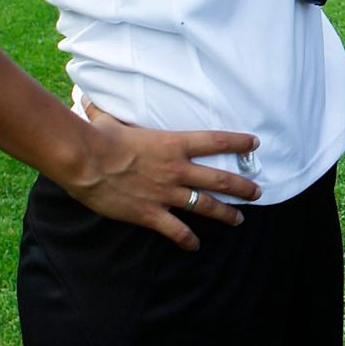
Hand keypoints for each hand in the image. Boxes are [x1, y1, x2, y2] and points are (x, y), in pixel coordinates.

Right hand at [67, 103, 262, 250]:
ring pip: (206, 205)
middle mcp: (177, 169)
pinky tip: (194, 246)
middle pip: (220, 179)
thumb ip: (106, 112)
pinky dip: (187, 239)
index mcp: (174, 144)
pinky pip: (176, 230)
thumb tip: (87, 100)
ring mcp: (166, 193)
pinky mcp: (151, 213)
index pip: (216, 141)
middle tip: (258, 191)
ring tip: (239, 220)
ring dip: (226, 213)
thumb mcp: (110, 120)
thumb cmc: (99, 138)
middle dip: (243, 186)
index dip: (238, 143)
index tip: (255, 144)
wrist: (86, 162)